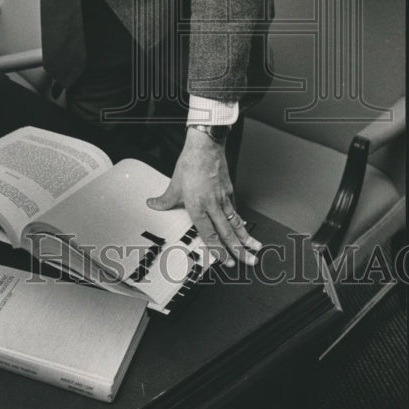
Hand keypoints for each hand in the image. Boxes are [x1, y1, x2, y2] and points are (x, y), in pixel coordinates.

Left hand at [146, 127, 261, 266]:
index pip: (209, 233)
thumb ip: (165, 199)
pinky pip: (235, 209)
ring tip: (256, 248)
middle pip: (227, 232)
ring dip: (246, 237)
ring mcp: (223, 198)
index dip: (218, 249)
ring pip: (235, 222)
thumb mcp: (174, 184)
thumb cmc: (190, 163)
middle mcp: (212, 205)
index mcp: (198, 206)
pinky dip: (240, 220)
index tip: (226, 261)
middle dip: (239, 249)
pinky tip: (244, 227)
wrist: (205, 146)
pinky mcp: (229, 190)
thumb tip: (153, 204)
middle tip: (249, 261)